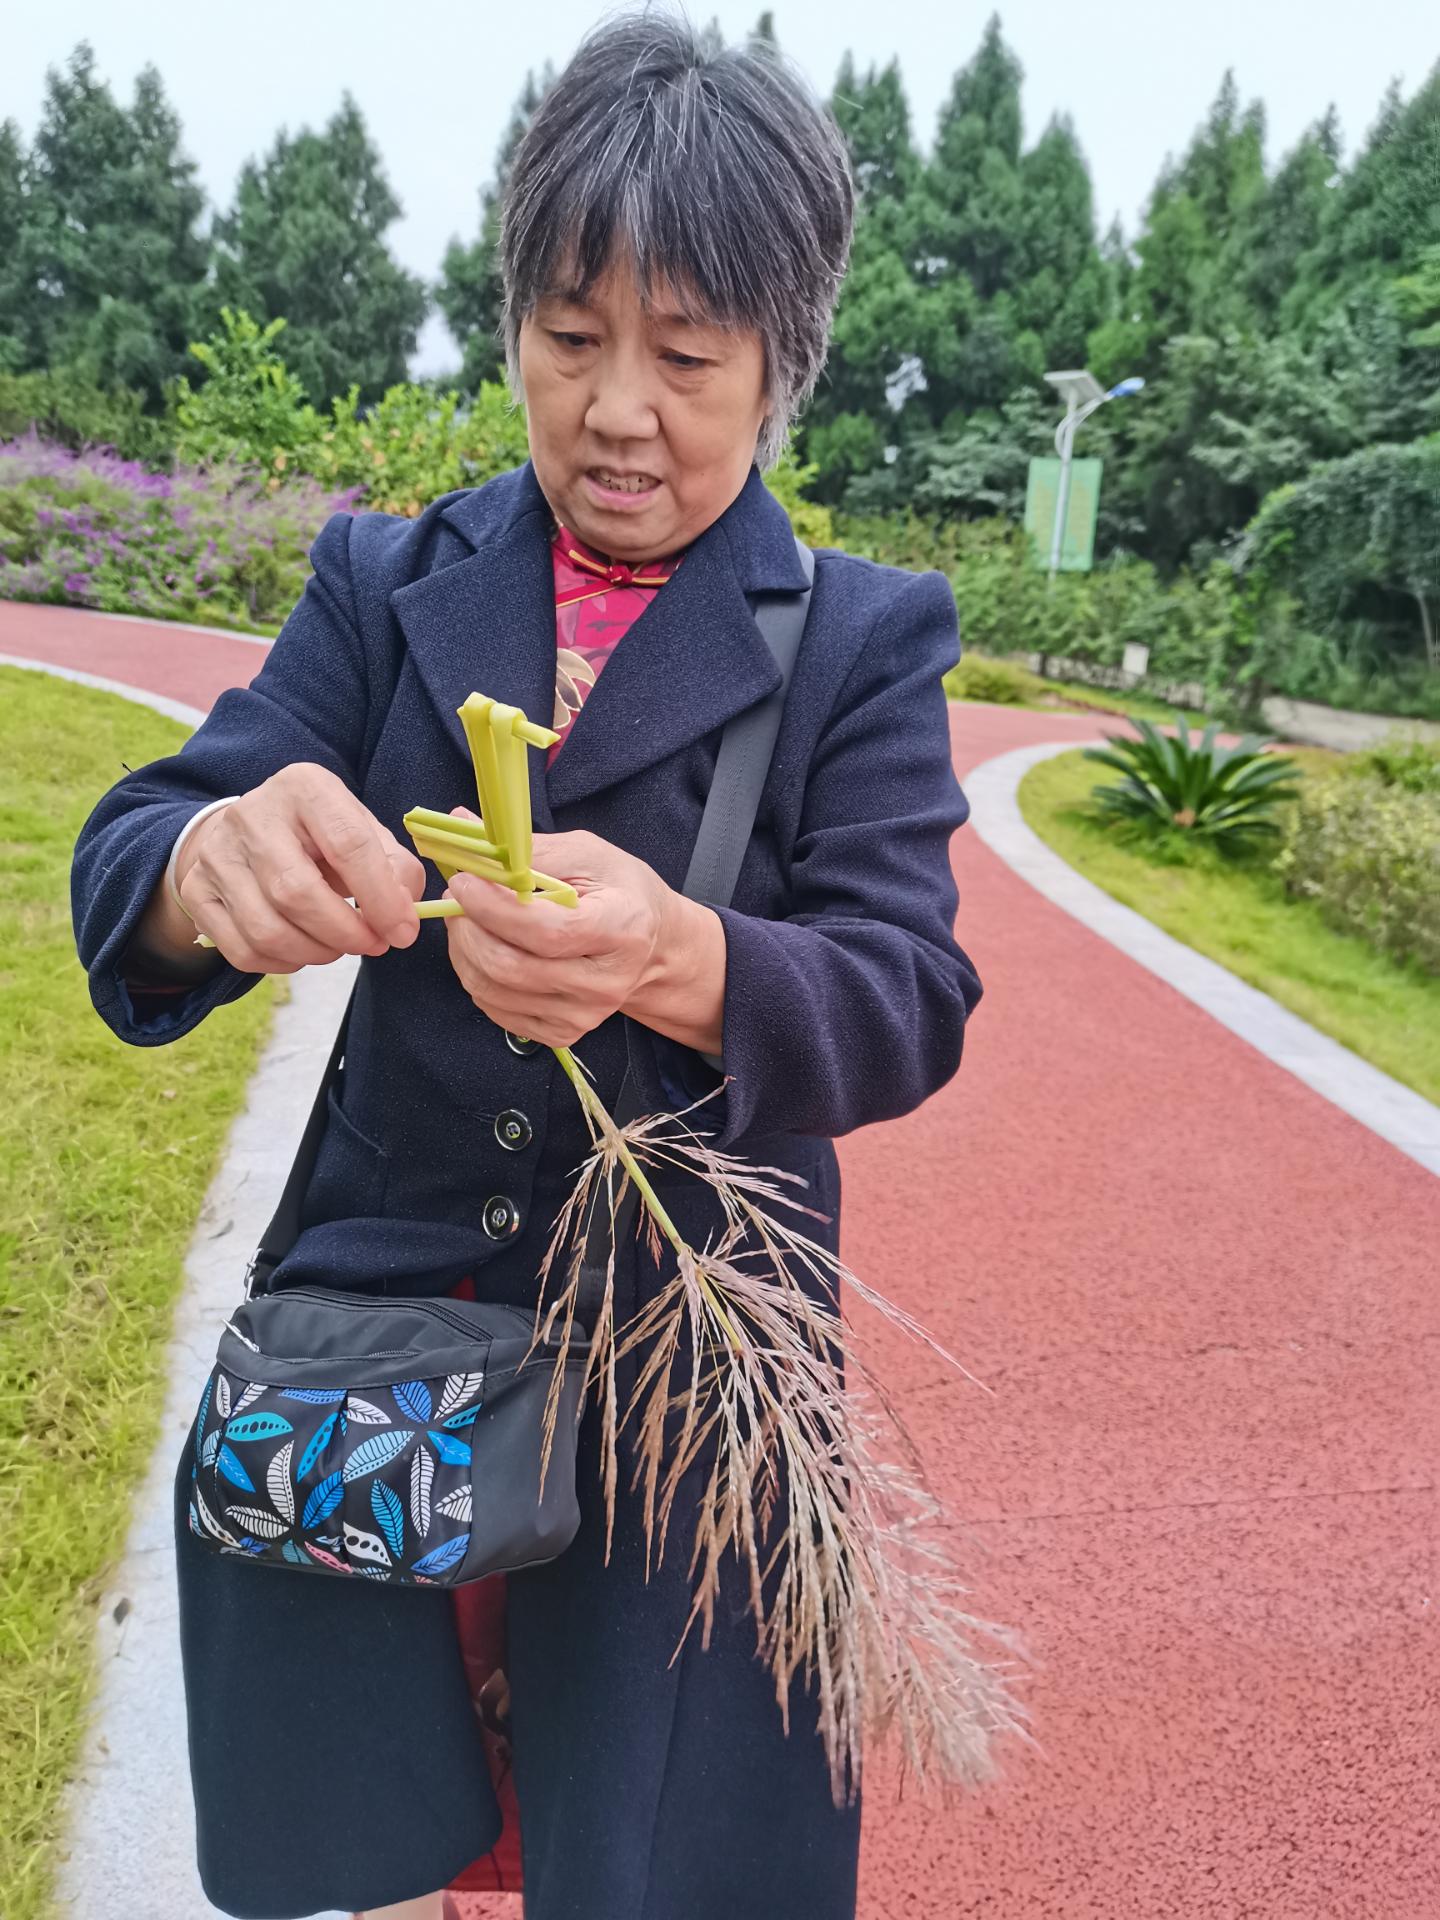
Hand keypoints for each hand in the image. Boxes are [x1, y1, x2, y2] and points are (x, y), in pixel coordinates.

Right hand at [175, 763, 425, 972]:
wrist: (249, 831)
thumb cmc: (319, 835)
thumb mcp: (364, 832)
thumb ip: (396, 868)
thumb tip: (405, 915)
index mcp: (304, 788)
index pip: (348, 844)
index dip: (381, 897)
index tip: (403, 931)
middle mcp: (253, 815)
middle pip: (297, 893)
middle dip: (345, 933)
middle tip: (373, 945)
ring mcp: (217, 854)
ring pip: (267, 929)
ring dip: (317, 952)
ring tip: (340, 947)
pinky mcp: (197, 891)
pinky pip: (243, 950)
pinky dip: (284, 963)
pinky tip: (304, 949)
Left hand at [442, 817, 671, 1048]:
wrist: (651, 945)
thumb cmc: (619, 893)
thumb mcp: (587, 854)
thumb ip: (527, 849)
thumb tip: (464, 827)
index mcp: (621, 930)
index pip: (545, 931)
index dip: (493, 909)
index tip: (463, 882)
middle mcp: (606, 983)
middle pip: (512, 967)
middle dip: (468, 929)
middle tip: (456, 900)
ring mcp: (584, 1015)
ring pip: (494, 991)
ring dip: (465, 952)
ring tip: (468, 921)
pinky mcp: (563, 1033)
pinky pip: (496, 1010)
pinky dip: (477, 977)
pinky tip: (486, 950)